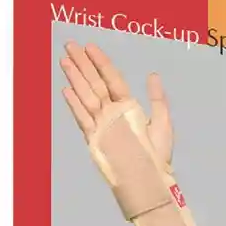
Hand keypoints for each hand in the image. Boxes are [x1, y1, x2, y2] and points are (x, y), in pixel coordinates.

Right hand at [59, 42, 172, 165]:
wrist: (149, 179)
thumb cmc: (157, 153)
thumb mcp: (162, 122)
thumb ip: (156, 98)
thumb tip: (152, 74)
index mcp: (128, 106)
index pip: (111, 78)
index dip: (101, 62)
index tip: (90, 47)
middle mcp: (112, 112)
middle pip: (94, 83)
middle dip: (82, 64)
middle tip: (70, 45)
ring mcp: (101, 123)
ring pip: (86, 95)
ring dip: (75, 78)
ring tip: (64, 61)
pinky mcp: (94, 137)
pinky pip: (83, 117)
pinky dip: (74, 104)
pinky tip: (66, 90)